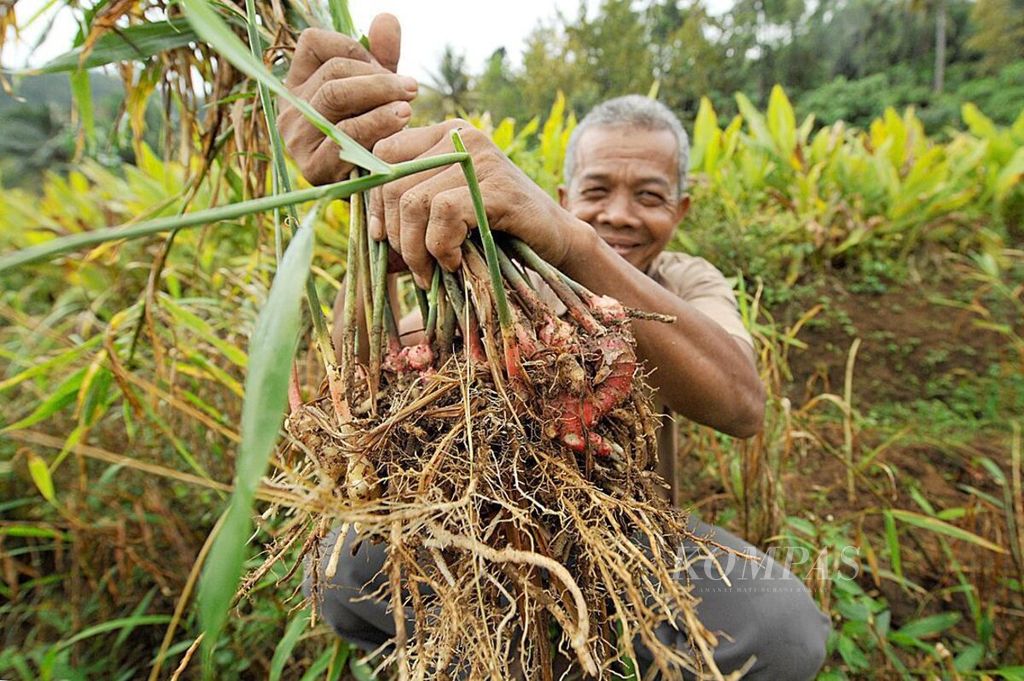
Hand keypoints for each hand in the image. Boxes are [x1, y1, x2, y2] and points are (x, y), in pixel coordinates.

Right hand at [278, 15, 417, 184]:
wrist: (372, 192)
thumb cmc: (373, 136)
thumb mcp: (377, 93)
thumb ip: (381, 57)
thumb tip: (386, 19)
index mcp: (298, 84)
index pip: (313, 43)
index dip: (354, 49)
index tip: (384, 66)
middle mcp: (290, 109)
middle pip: (331, 73)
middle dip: (378, 78)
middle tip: (411, 89)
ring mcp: (298, 138)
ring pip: (335, 98)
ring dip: (379, 98)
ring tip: (407, 107)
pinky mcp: (313, 167)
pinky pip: (345, 137)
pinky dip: (377, 128)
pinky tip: (399, 129)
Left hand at [368, 120, 588, 287]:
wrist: (554, 240)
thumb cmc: (494, 230)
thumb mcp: (445, 217)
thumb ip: (408, 218)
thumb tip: (368, 239)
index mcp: (443, 134)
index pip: (383, 155)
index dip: (375, 202)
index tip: (384, 238)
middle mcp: (461, 136)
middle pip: (393, 182)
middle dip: (394, 235)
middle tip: (413, 266)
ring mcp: (482, 157)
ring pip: (415, 201)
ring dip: (416, 249)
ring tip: (432, 270)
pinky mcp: (498, 186)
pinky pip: (445, 214)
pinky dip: (441, 247)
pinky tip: (454, 262)